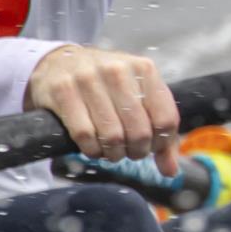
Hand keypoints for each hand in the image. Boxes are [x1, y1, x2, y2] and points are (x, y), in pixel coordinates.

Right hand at [24, 45, 181, 175]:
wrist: (59, 61)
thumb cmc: (106, 83)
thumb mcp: (138, 93)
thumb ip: (158, 127)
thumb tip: (171, 170)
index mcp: (144, 68)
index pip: (166, 119)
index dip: (161, 143)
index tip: (152, 149)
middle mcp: (117, 70)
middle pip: (140, 131)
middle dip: (136, 151)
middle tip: (129, 152)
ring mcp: (88, 79)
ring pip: (112, 136)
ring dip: (113, 153)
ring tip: (111, 151)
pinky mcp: (62, 91)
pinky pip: (84, 135)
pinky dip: (91, 150)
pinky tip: (93, 148)